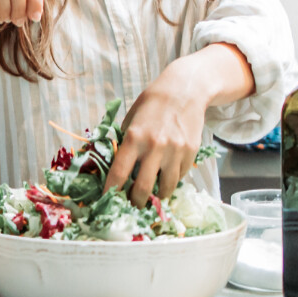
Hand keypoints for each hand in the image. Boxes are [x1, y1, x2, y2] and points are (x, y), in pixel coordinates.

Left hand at [103, 63, 210, 206]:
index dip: (111, 191)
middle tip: (131, 205)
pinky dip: (172, 181)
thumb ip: (124, 142)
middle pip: (142, 188)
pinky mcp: (190, 153)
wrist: (184, 90)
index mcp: (134, 137)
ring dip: (156, 196)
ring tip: (151, 197)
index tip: (106, 200)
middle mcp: (155, 147)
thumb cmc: (152, 103)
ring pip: (165, 187)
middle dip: (135, 202)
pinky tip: (166, 178)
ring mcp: (175, 152)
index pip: (118, 173)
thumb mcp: (131, 119)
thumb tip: (114, 165)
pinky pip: (180, 176)